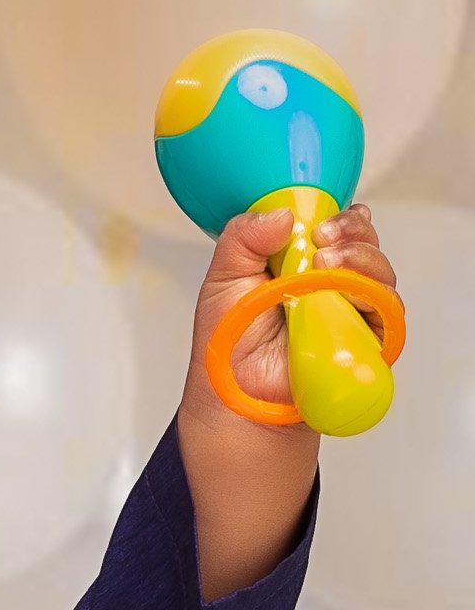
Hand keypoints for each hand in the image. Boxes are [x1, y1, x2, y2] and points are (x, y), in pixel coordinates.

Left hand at [188, 199, 399, 416]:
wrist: (235, 394)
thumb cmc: (229, 341)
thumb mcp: (224, 278)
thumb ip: (243, 238)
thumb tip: (284, 214)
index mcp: (301, 261)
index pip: (335, 227)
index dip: (339, 216)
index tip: (321, 219)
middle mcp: (331, 283)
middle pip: (364, 244)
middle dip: (352, 232)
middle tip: (324, 237)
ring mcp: (350, 310)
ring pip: (379, 272)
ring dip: (360, 258)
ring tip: (325, 263)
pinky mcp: (365, 339)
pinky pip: (385, 311)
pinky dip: (371, 293)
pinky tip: (346, 290)